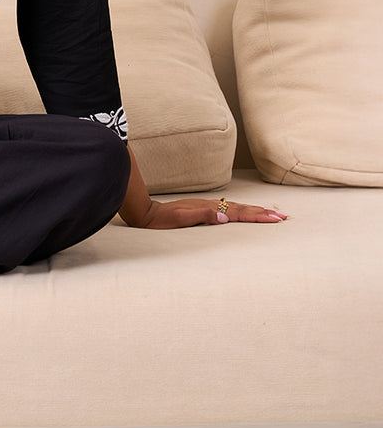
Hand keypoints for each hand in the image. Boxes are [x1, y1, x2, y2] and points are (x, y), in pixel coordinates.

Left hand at [138, 196, 287, 229]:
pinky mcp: (202, 210)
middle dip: (263, 213)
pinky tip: (244, 213)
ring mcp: (207, 207)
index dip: (258, 216)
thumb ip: (202, 216)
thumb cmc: (162, 220)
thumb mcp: (180, 219)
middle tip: (283, 217)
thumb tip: (224, 217)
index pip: (239, 213)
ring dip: (255, 211)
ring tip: (271, 213)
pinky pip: (228, 210)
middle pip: (242, 209)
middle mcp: (210, 206)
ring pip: (236, 208)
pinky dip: (241, 212)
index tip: (276, 219)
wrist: (145, 213)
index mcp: (209, 209)